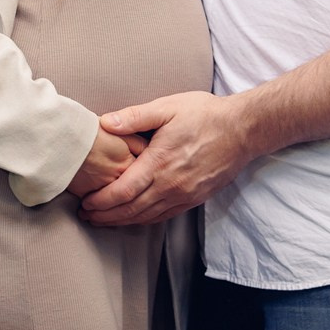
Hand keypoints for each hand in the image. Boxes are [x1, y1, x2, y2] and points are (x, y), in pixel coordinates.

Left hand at [79, 92, 255, 226]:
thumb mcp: (168, 107)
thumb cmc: (205, 115)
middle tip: (86, 217)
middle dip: (106, 216)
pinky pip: (164, 216)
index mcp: (160, 162)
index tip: (85, 203)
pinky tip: (134, 218)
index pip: (124, 191)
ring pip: (147, 217)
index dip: (102, 201)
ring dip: (122, 221)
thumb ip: (134, 116)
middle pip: (132, 210)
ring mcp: (184, 195)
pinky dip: (145, 220)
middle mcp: (172, 184)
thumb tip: (105, 122)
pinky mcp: (195, 199)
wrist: (243, 130)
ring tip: (103, 221)